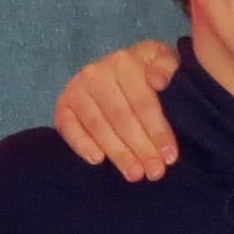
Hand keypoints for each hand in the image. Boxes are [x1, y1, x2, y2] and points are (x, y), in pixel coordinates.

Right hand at [52, 39, 183, 180]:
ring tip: (134, 174)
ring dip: (117, 153)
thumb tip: (159, 80)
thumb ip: (167, 66)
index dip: (157, 131)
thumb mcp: (164, 60)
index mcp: (125, 61)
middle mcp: (97, 73)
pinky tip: (98, 160)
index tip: (170, 156)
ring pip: (99, 126)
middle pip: (121, 118)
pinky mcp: (63, 105)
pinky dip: (81, 144)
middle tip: (155, 172)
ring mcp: (77, 89)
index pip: (143, 102)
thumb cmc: (148, 70)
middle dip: (140, 148)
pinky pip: (69, 128)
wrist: (122, 70)